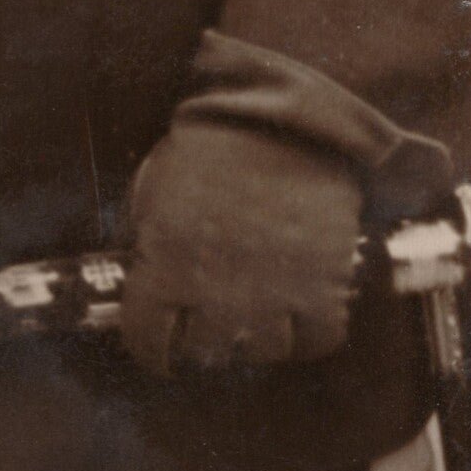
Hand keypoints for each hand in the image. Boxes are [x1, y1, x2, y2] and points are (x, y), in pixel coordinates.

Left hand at [120, 114, 363, 377]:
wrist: (282, 118)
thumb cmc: (213, 148)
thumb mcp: (158, 191)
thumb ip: (151, 244)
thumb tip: (150, 283)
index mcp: (166, 261)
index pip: (147, 341)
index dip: (151, 349)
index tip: (159, 347)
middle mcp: (217, 290)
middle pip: (204, 353)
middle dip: (200, 341)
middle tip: (206, 324)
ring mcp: (273, 294)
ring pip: (259, 351)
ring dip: (251, 338)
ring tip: (251, 312)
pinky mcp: (323, 286)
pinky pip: (316, 339)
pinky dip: (305, 334)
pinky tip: (295, 314)